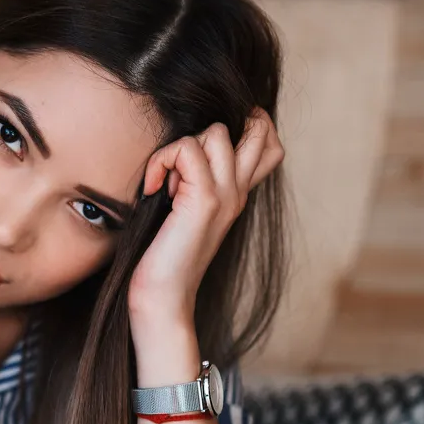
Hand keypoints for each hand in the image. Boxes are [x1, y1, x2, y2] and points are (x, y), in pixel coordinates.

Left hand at [128, 108, 283, 321]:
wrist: (164, 298)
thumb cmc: (164, 258)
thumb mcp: (186, 213)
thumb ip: (193, 184)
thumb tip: (179, 155)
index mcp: (237, 193)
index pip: (268, 142)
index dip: (242, 128)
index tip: (196, 154)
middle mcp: (238, 191)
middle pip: (258, 127)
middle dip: (217, 126)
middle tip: (184, 162)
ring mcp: (226, 195)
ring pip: (216, 132)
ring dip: (180, 148)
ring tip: (168, 184)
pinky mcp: (205, 200)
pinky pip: (187, 149)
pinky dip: (162, 161)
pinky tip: (154, 190)